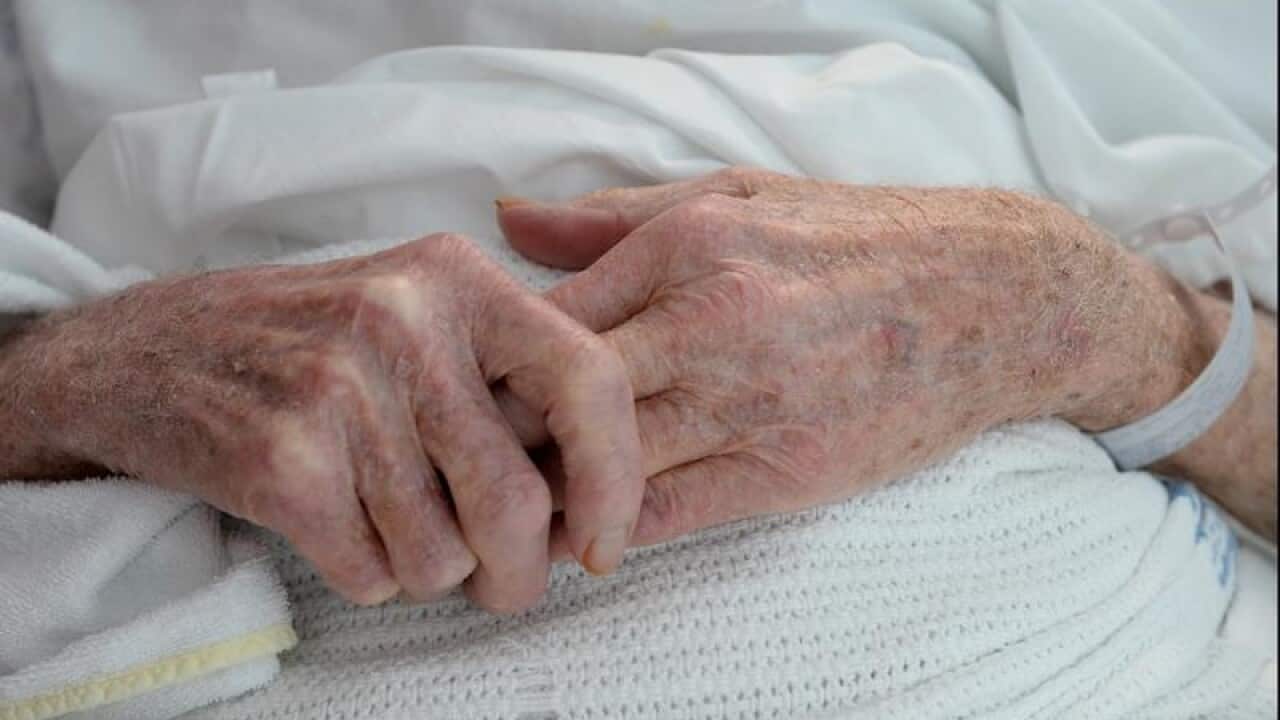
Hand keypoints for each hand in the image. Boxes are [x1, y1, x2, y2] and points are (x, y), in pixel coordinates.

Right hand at [0, 234, 641, 611]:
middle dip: (519, 570)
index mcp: (457, 277)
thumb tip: (597, 495)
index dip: (615, 479)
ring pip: (444, 554)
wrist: (143, 353)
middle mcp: (403, 319)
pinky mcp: (281, 459)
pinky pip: (373, 573)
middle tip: (502, 581)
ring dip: (429, 571)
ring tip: (389, 522)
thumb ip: (509, 377)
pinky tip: (338, 527)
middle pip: (518, 499)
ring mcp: (337, 387)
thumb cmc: (306, 343)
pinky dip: (368, 576)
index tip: (601, 543)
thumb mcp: (415, 311)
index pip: (589, 380)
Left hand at [496, 168, 1194, 546]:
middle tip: (469, 459)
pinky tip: (588, 527)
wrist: (994, 299)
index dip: (490, 363)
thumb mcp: (736, 196)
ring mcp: (749, 403)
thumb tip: (507, 223)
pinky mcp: (787, 472)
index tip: (470, 388)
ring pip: (601, 466)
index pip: (543, 319)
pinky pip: (665, 514)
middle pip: (556, 398)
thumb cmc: (856, 240)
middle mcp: (709, 324)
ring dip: (546, 492)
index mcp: (685, 245)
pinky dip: (612, 527)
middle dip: (500, 436)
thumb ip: (613, 218)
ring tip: (512, 504)